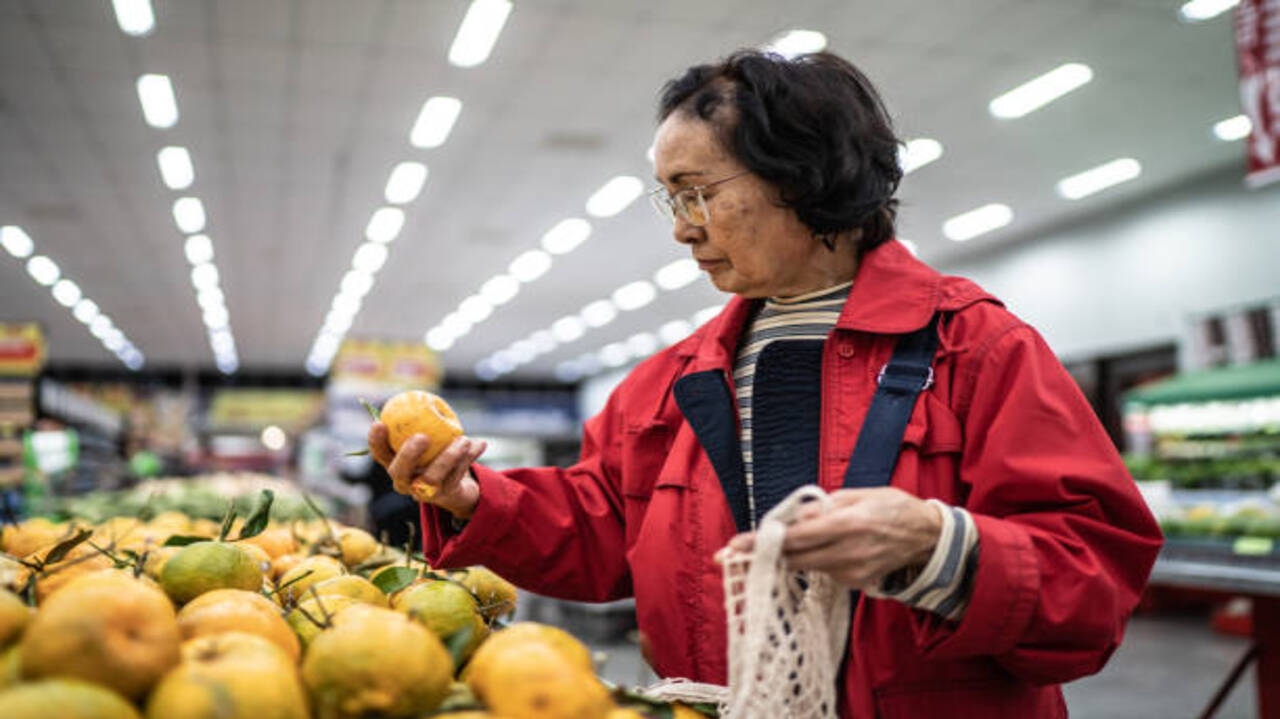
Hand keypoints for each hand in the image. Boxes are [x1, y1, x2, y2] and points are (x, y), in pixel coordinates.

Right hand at [367, 422, 483, 518]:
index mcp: (396, 465)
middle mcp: (406, 482)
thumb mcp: (429, 440)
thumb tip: (419, 396)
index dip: (376, 441)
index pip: (380, 454)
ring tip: (462, 439)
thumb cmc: (436, 455)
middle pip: (400, 471)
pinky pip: (457, 475)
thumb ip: (421, 423)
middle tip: (422, 437)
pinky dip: (470, 457)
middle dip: (408, 455)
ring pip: (433, 477)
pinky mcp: (446, 495)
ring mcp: (425, 492)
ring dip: (448, 457)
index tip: (380, 423)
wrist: (457, 487)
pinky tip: (480, 444)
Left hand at [726, 488, 941, 589]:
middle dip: (763, 554)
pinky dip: (815, 559)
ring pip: (806, 566)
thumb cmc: (891, 507)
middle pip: (793, 558)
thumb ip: (822, 507)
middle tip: (732, 551)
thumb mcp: (857, 495)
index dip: (761, 543)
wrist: (927, 537)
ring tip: (785, 541)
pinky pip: (823, 571)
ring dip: (790, 554)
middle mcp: (847, 553)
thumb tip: (792, 517)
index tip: (733, 546)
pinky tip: (824, 547)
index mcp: (846, 525)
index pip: (794, 537)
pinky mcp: (855, 584)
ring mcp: (851, 573)